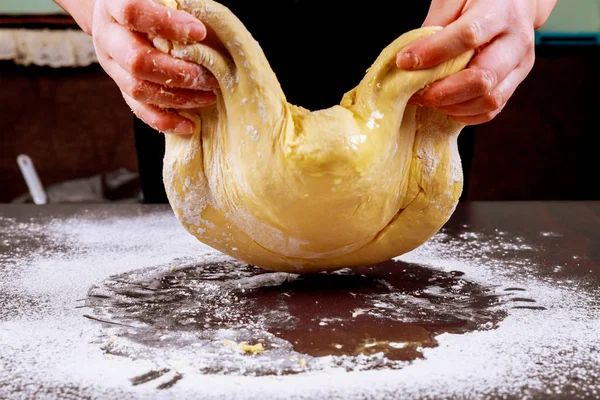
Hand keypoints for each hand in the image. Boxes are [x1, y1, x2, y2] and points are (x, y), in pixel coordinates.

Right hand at [92, 0, 217, 133]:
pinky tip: (190, 124)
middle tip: (210, 77)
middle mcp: (108, 37)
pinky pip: (139, 110)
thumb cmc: (151, 2)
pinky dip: (165, 121)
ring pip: (138, 89)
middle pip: (136, 60)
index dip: (166, 24)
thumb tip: (207, 27)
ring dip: (178, 97)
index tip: (200, 32)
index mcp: (113, 5)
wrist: (119, 15)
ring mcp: (112, 66)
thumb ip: (177, 5)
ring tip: (209, 96)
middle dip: (178, 73)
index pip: (133, 12)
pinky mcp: (121, 88)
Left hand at [396, 0, 554, 124]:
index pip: (467, 36)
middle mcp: (516, 40)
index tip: (405, 61)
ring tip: (428, 100)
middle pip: (483, 77)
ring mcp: (520, 65)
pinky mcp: (515, 83)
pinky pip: (491, 110)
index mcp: (500, 11)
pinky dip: (465, 114)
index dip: (434, 52)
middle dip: (442, 92)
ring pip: (489, 99)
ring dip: (452, 106)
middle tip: (414, 93)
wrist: (515, 3)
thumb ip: (436, 25)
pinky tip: (446, 106)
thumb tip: (411, 58)